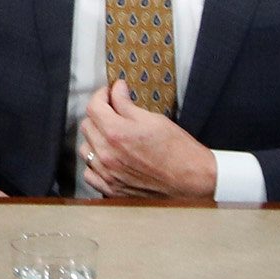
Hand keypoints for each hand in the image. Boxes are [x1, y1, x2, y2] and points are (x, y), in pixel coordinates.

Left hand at [77, 82, 218, 199]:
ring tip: (111, 136)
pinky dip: (95, 166)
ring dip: (95, 139)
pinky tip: (108, 159)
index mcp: (116, 133)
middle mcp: (108, 155)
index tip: (109, 94)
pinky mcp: (114, 189)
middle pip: (87, 126)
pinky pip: (90, 174)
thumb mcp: (153, 119)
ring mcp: (109, 174)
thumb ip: (126, 104)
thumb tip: (116, 89)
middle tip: (113, 112)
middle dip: (99, 115)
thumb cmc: (178, 149)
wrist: (193, 178)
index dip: (101, 95)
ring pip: (86, 149)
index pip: (93, 107)